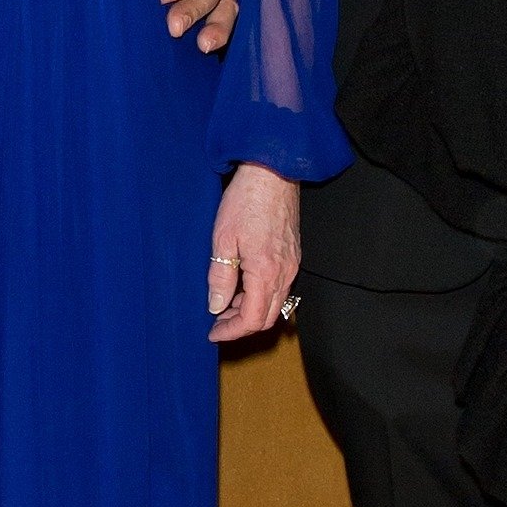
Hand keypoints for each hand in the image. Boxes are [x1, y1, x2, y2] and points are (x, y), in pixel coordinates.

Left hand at [206, 163, 299, 342]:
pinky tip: (242, 286)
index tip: (213, 333)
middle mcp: (285, 274)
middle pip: (267, 317)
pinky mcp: (293, 256)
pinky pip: (280, 288)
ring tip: (225, 304)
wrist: (273, 173)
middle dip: (241, 325)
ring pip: (275, 304)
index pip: (252, 319)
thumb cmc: (246, 201)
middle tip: (217, 322)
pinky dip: (261, 296)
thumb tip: (216, 306)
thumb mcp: (223, 240)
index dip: (231, 331)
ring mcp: (292, 265)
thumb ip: (220, 277)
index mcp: (266, 273)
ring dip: (251, 311)